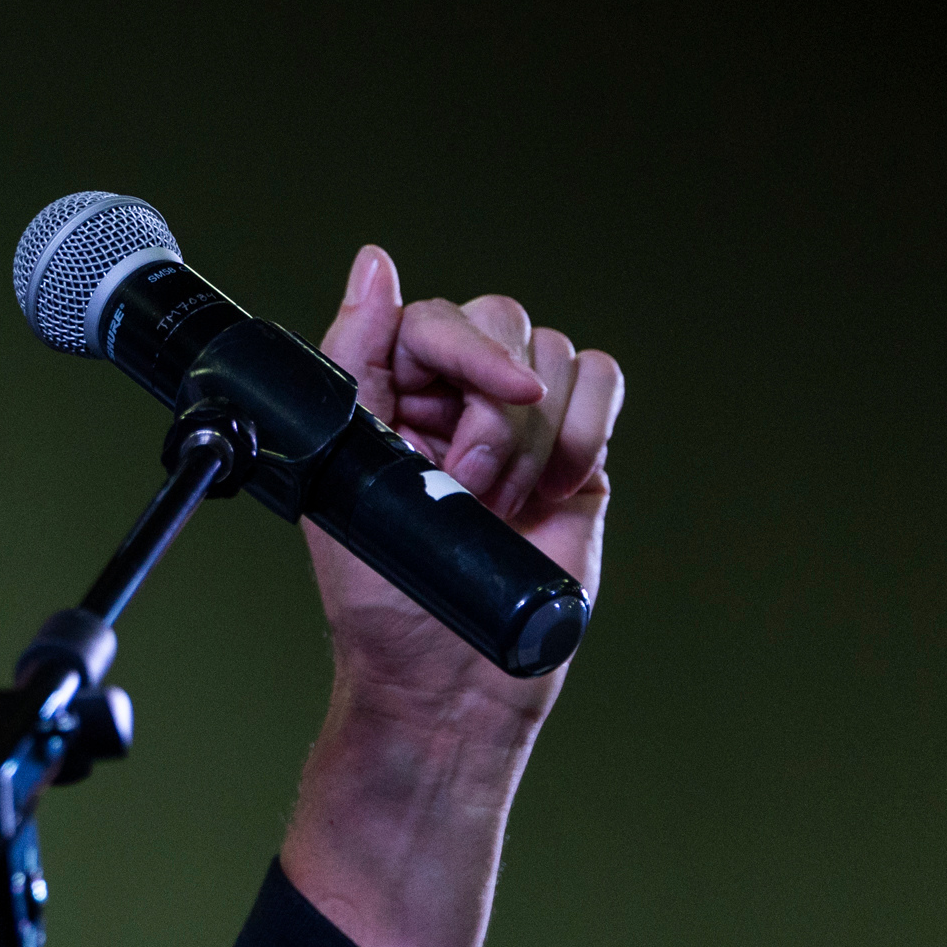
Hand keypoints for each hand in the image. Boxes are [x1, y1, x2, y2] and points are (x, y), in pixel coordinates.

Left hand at [305, 245, 620, 718]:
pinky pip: (601, 384)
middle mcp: (454, 398)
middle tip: (471, 488)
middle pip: (505, 324)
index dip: (470, 349)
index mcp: (389, 392)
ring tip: (501, 506)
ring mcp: (520, 424)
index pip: (436, 318)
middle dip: (496, 414)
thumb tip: (374, 264)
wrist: (448, 682)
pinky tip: (553, 492)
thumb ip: (356, 356)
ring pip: (557, 357)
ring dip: (535, 439)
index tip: (500, 396)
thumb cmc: (384, 595)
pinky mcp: (576, 455)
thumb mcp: (345, 467)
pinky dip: (586, 429)